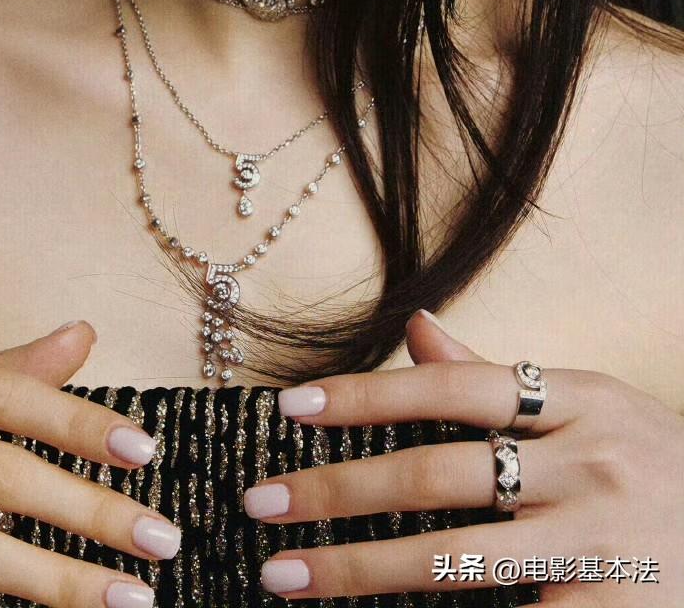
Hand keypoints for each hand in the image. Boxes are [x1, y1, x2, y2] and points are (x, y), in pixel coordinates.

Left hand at [241, 311, 682, 602]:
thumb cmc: (658, 469)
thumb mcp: (595, 408)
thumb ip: (500, 378)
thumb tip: (415, 327)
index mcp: (580, 399)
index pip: (452, 386)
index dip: (366, 393)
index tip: (290, 406)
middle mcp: (590, 464)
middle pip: (439, 473)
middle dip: (338, 490)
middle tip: (261, 504)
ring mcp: (604, 544)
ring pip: (456, 559)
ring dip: (360, 568)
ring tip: (287, 577)